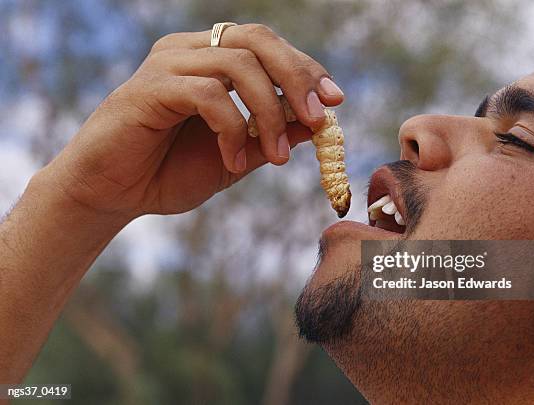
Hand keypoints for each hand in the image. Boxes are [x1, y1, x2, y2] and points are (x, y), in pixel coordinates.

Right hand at [39, 23, 343, 222]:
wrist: (113, 194)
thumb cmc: (170, 173)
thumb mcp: (237, 155)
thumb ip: (271, 135)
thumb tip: (317, 122)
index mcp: (211, 60)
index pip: (268, 46)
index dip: (305, 69)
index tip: (335, 100)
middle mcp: (190, 50)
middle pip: (258, 39)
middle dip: (296, 78)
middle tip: (318, 118)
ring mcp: (168, 64)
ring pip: (238, 63)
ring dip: (268, 114)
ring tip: (275, 159)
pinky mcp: (149, 87)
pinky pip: (207, 93)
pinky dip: (231, 129)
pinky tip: (232, 161)